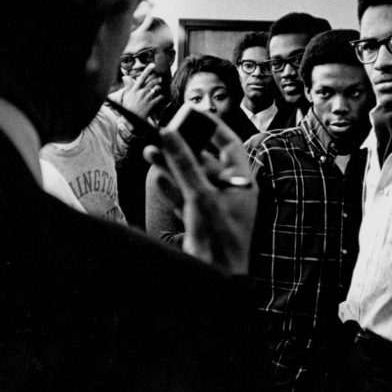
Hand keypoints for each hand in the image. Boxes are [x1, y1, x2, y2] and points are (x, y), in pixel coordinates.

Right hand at [116, 63, 164, 118]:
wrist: (130, 119)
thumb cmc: (127, 107)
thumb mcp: (126, 96)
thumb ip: (128, 86)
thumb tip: (126, 77)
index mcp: (134, 90)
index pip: (141, 77)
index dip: (147, 70)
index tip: (152, 65)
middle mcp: (140, 93)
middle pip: (151, 83)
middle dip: (157, 79)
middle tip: (160, 78)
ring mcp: (146, 99)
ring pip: (155, 90)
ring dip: (158, 88)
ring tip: (159, 87)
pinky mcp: (150, 105)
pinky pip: (158, 98)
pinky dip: (161, 97)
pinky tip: (161, 97)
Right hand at [146, 116, 256, 275]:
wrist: (214, 278)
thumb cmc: (218, 238)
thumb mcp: (199, 194)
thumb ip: (183, 163)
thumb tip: (168, 133)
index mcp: (241, 182)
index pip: (230, 145)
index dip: (213, 127)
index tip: (196, 113)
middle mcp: (230, 193)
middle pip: (205, 161)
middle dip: (183, 149)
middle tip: (164, 135)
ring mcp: (215, 208)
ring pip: (191, 179)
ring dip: (172, 167)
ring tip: (150, 152)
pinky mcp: (200, 222)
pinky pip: (184, 199)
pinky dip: (171, 188)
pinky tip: (157, 179)